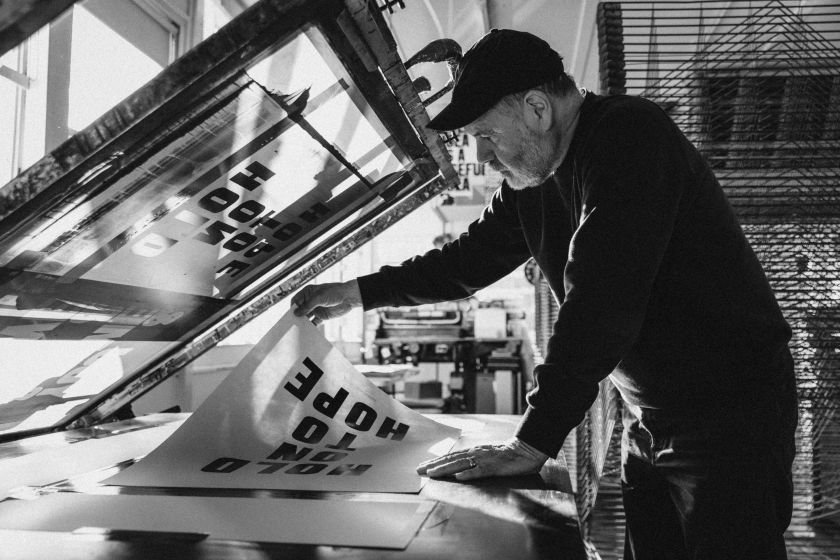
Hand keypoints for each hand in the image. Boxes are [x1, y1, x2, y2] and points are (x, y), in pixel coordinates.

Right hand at [291, 280, 361, 323]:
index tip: (290, 316)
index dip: (293, 308)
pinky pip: (313, 322)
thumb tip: (296, 313)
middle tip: (293, 325)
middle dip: (297, 317)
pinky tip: (308, 331)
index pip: (296, 301)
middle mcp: (310, 301)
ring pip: (306, 317)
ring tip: (299, 329)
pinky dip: (310, 326)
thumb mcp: (319, 297)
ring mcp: (316, 309)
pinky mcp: (322, 316)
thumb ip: (307, 306)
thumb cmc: (334, 292)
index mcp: (308, 292)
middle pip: (300, 310)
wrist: (349, 297)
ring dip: (303, 322)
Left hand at [416, 438, 548, 481]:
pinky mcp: (495, 467)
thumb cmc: (506, 455)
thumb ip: (474, 462)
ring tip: (432, 473)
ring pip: (461, 464)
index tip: (422, 466)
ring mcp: (485, 460)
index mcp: (474, 452)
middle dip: (434, 465)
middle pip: (451, 459)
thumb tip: (458, 471)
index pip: (451, 457)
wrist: (526, 450)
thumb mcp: (487, 457)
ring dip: (445, 469)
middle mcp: (476, 454)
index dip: (436, 461)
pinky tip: (459, 477)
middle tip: (418, 470)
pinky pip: (481, 471)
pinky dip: (469, 473)